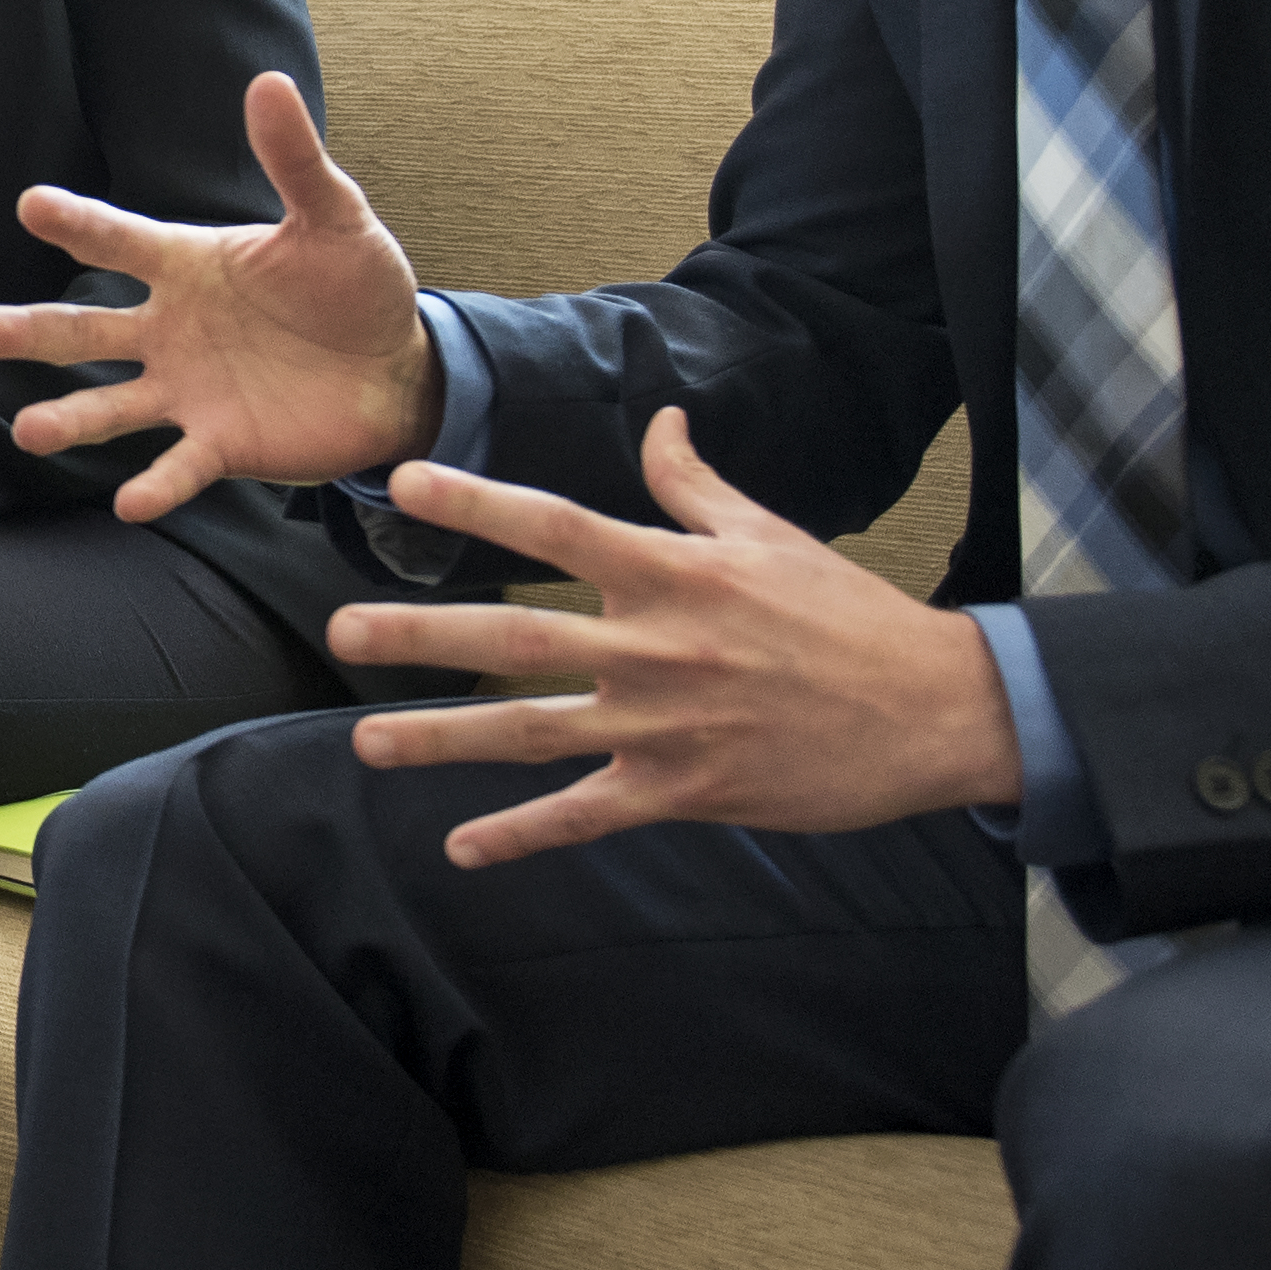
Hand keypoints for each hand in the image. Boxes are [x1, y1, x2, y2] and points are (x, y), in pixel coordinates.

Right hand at [0, 73, 441, 513]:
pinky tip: (128, 503)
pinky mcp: (221, 444)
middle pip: (85, 330)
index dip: (78, 223)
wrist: (397, 371)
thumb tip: (268, 83)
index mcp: (187, 265)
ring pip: (112, 405)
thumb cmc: (357, 287)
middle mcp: (170, 329)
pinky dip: (155, 485)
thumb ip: (295, 161)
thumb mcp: (334, 219)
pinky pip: (179, 466)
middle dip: (28, 332)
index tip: (32, 204)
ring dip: (69, 419)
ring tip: (27, 432)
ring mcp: (188, 390)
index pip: (120, 239)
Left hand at [333, 408, 1019, 867]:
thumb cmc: (849, 617)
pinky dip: (522, 836)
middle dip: (421, 636)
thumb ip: (695, 487)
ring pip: (531, 733)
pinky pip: (585, 816)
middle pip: (515, 636)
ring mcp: (663, 726)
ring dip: (443, 740)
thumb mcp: (772, 535)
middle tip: (339, 633)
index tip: (405, 482)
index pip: (554, 527)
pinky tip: (462, 848)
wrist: (931, 710)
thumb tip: (661, 422)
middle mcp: (654, 647)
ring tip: (366, 743)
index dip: (477, 502)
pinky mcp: (683, 792)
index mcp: (673, 573)